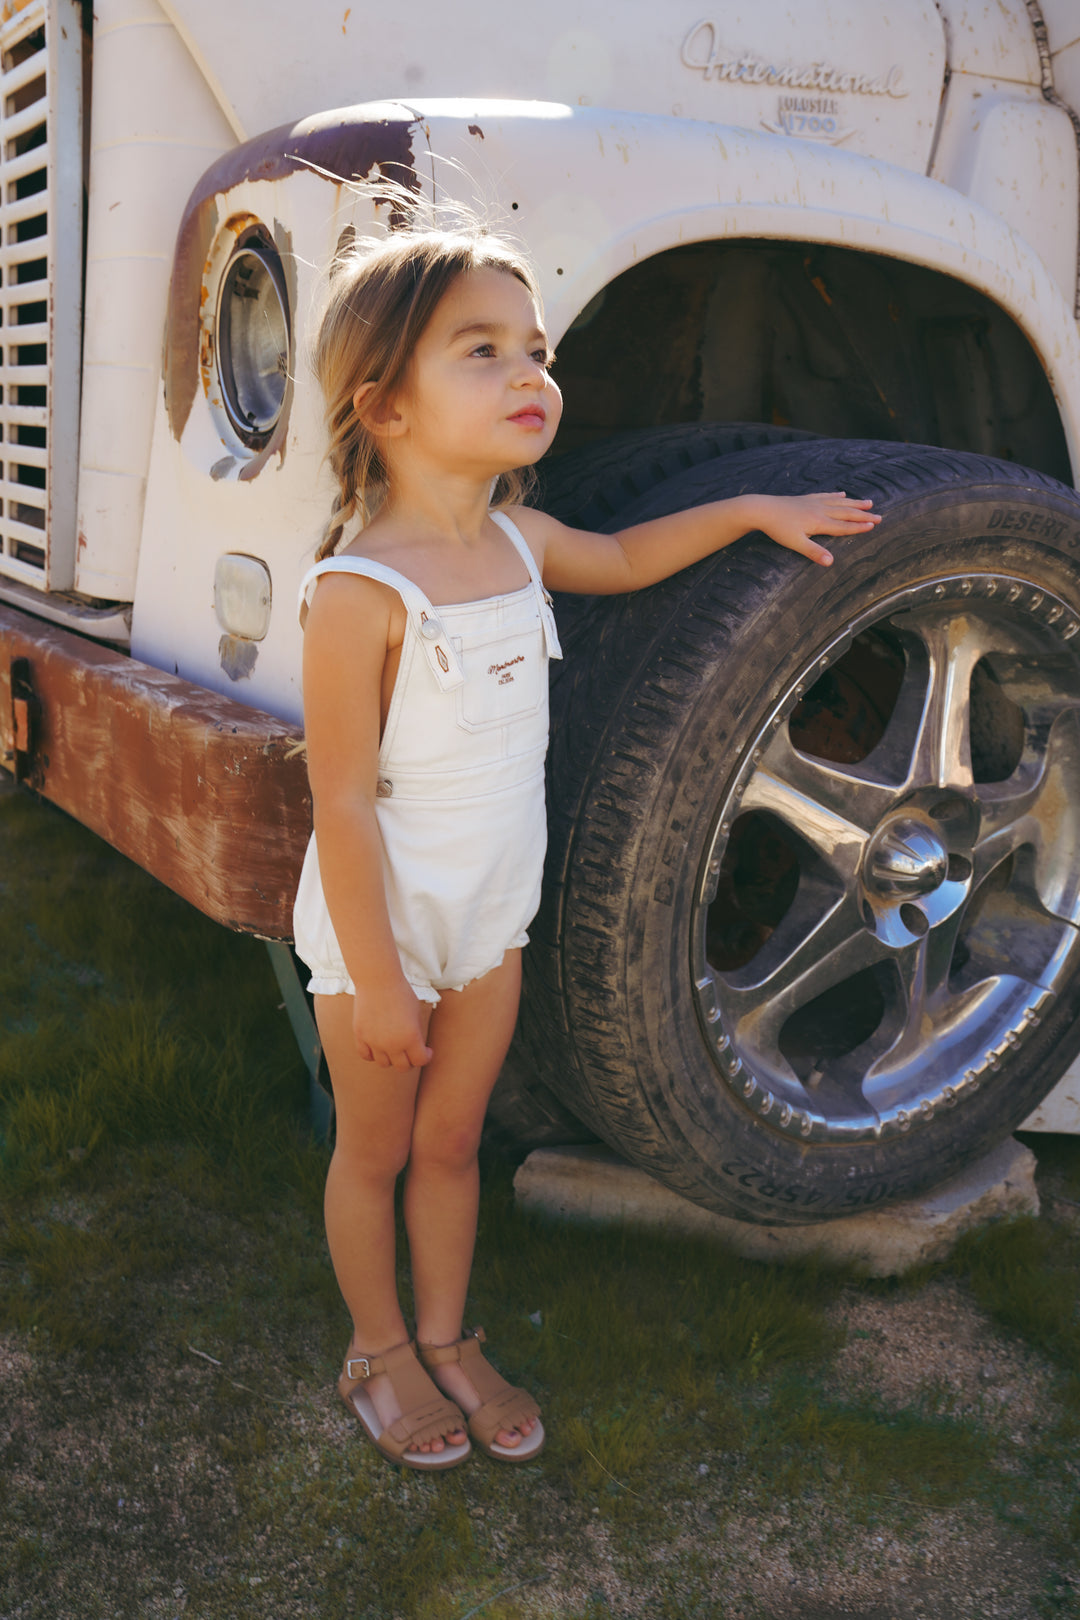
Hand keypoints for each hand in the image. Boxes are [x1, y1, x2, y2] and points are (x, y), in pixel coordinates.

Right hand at [352, 978, 432, 1070]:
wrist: (378, 980)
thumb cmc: (401, 992)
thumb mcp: (416, 1013)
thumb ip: (416, 1033)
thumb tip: (416, 1046)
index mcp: (410, 1038)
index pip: (420, 1061)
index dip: (426, 1057)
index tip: (427, 1050)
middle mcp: (392, 1044)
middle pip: (402, 1067)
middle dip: (410, 1061)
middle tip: (411, 1051)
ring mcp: (374, 1042)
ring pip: (384, 1064)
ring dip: (391, 1058)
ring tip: (394, 1047)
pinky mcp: (360, 1036)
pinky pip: (366, 1055)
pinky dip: (373, 1054)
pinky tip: (378, 1046)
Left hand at [753, 491, 880, 565]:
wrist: (762, 509)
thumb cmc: (778, 528)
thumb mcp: (796, 543)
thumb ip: (814, 552)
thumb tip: (831, 563)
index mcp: (819, 522)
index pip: (844, 526)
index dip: (859, 527)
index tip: (874, 526)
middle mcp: (820, 510)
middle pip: (846, 513)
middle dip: (863, 515)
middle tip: (880, 516)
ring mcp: (813, 502)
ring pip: (839, 502)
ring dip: (854, 503)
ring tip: (868, 502)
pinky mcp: (805, 498)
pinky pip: (825, 495)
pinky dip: (836, 495)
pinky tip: (842, 493)